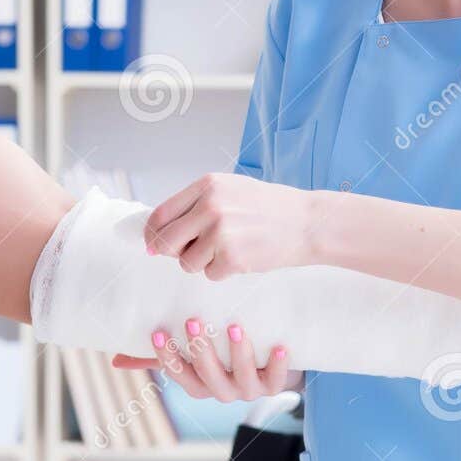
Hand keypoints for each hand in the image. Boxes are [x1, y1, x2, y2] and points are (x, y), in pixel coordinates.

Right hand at [112, 318, 303, 401]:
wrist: (273, 370)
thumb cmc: (223, 360)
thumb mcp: (191, 360)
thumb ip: (157, 360)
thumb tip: (115, 359)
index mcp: (199, 384)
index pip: (177, 374)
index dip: (166, 356)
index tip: (157, 331)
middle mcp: (221, 391)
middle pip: (207, 378)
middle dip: (200, 352)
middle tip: (193, 321)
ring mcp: (248, 390)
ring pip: (241, 378)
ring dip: (237, 354)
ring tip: (234, 327)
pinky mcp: (274, 385)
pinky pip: (276, 379)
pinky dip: (278, 365)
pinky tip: (279, 347)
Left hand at [144, 173, 308, 278]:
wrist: (307, 223)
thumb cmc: (269, 208)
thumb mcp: (230, 191)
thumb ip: (196, 206)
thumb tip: (160, 234)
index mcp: (207, 186)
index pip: (161, 214)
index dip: (152, 234)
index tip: (153, 244)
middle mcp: (210, 206)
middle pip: (166, 241)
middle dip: (173, 253)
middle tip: (190, 253)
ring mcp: (220, 232)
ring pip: (187, 263)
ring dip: (202, 263)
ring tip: (227, 250)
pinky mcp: (232, 257)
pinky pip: (209, 274)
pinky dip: (221, 272)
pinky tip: (241, 258)